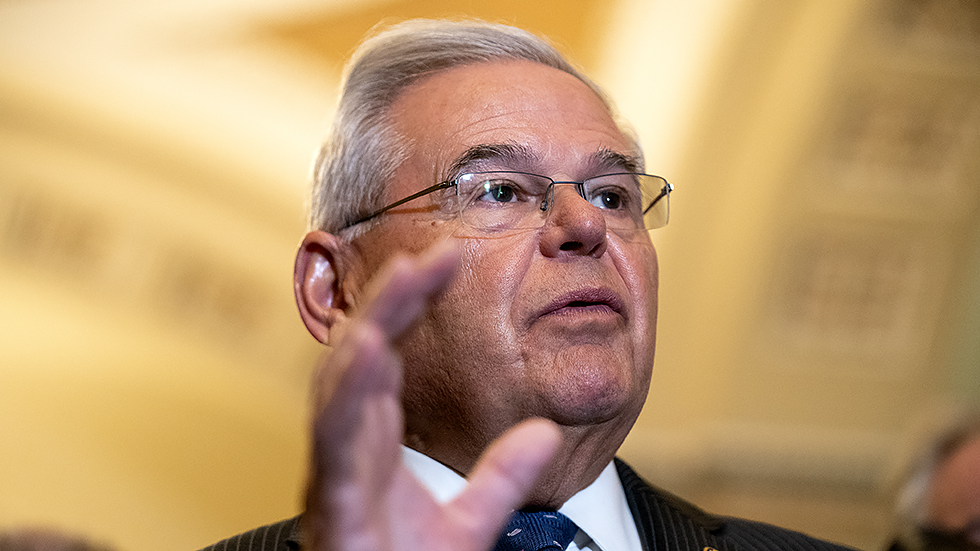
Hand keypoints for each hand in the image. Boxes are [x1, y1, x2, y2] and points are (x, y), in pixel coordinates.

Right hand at [303, 241, 560, 550]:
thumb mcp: (471, 521)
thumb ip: (502, 476)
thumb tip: (541, 432)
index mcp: (377, 442)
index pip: (390, 355)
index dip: (410, 304)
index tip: (446, 259)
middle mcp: (349, 446)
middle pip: (362, 355)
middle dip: (390, 300)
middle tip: (428, 253)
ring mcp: (337, 470)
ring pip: (340, 384)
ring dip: (370, 329)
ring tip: (401, 282)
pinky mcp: (335, 502)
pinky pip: (336, 440)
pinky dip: (348, 393)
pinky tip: (368, 352)